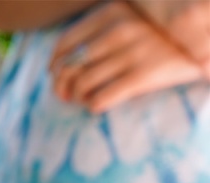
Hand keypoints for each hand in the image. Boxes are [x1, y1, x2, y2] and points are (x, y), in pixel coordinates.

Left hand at [50, 1, 205, 113]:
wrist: (205, 35)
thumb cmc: (164, 29)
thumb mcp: (133, 15)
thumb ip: (103, 27)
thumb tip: (62, 61)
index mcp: (112, 12)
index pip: (64, 44)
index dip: (54, 66)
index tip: (56, 76)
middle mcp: (119, 30)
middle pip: (68, 67)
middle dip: (60, 86)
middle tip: (65, 95)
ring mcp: (132, 52)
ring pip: (81, 85)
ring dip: (76, 98)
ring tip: (84, 99)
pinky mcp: (145, 75)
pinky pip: (102, 98)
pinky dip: (93, 105)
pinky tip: (98, 105)